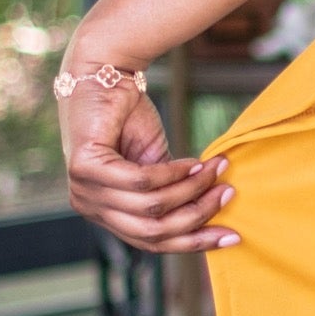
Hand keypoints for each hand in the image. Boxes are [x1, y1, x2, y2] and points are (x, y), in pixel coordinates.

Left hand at [58, 60, 235, 256]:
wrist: (105, 73)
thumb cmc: (129, 116)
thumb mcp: (155, 164)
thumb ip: (171, 193)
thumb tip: (209, 218)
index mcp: (104, 212)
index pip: (151, 242)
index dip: (193, 242)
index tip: (232, 237)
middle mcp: (88, 206)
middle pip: (152, 233)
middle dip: (197, 216)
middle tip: (228, 194)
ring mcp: (82, 190)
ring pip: (151, 208)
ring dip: (191, 189)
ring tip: (214, 170)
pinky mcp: (85, 168)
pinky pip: (141, 182)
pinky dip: (173, 173)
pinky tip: (192, 160)